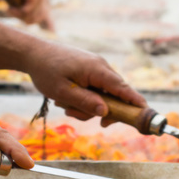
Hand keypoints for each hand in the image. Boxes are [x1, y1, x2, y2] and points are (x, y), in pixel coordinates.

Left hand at [24, 42, 146, 125]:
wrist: (32, 53)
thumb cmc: (46, 71)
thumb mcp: (63, 92)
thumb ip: (85, 102)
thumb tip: (105, 112)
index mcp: (97, 70)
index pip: (122, 88)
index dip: (135, 100)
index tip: (145, 111)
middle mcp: (101, 66)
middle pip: (116, 94)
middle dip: (105, 111)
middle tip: (99, 125)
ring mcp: (96, 68)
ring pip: (104, 95)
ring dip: (89, 107)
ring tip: (67, 107)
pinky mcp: (89, 70)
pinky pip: (95, 89)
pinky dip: (85, 99)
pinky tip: (68, 101)